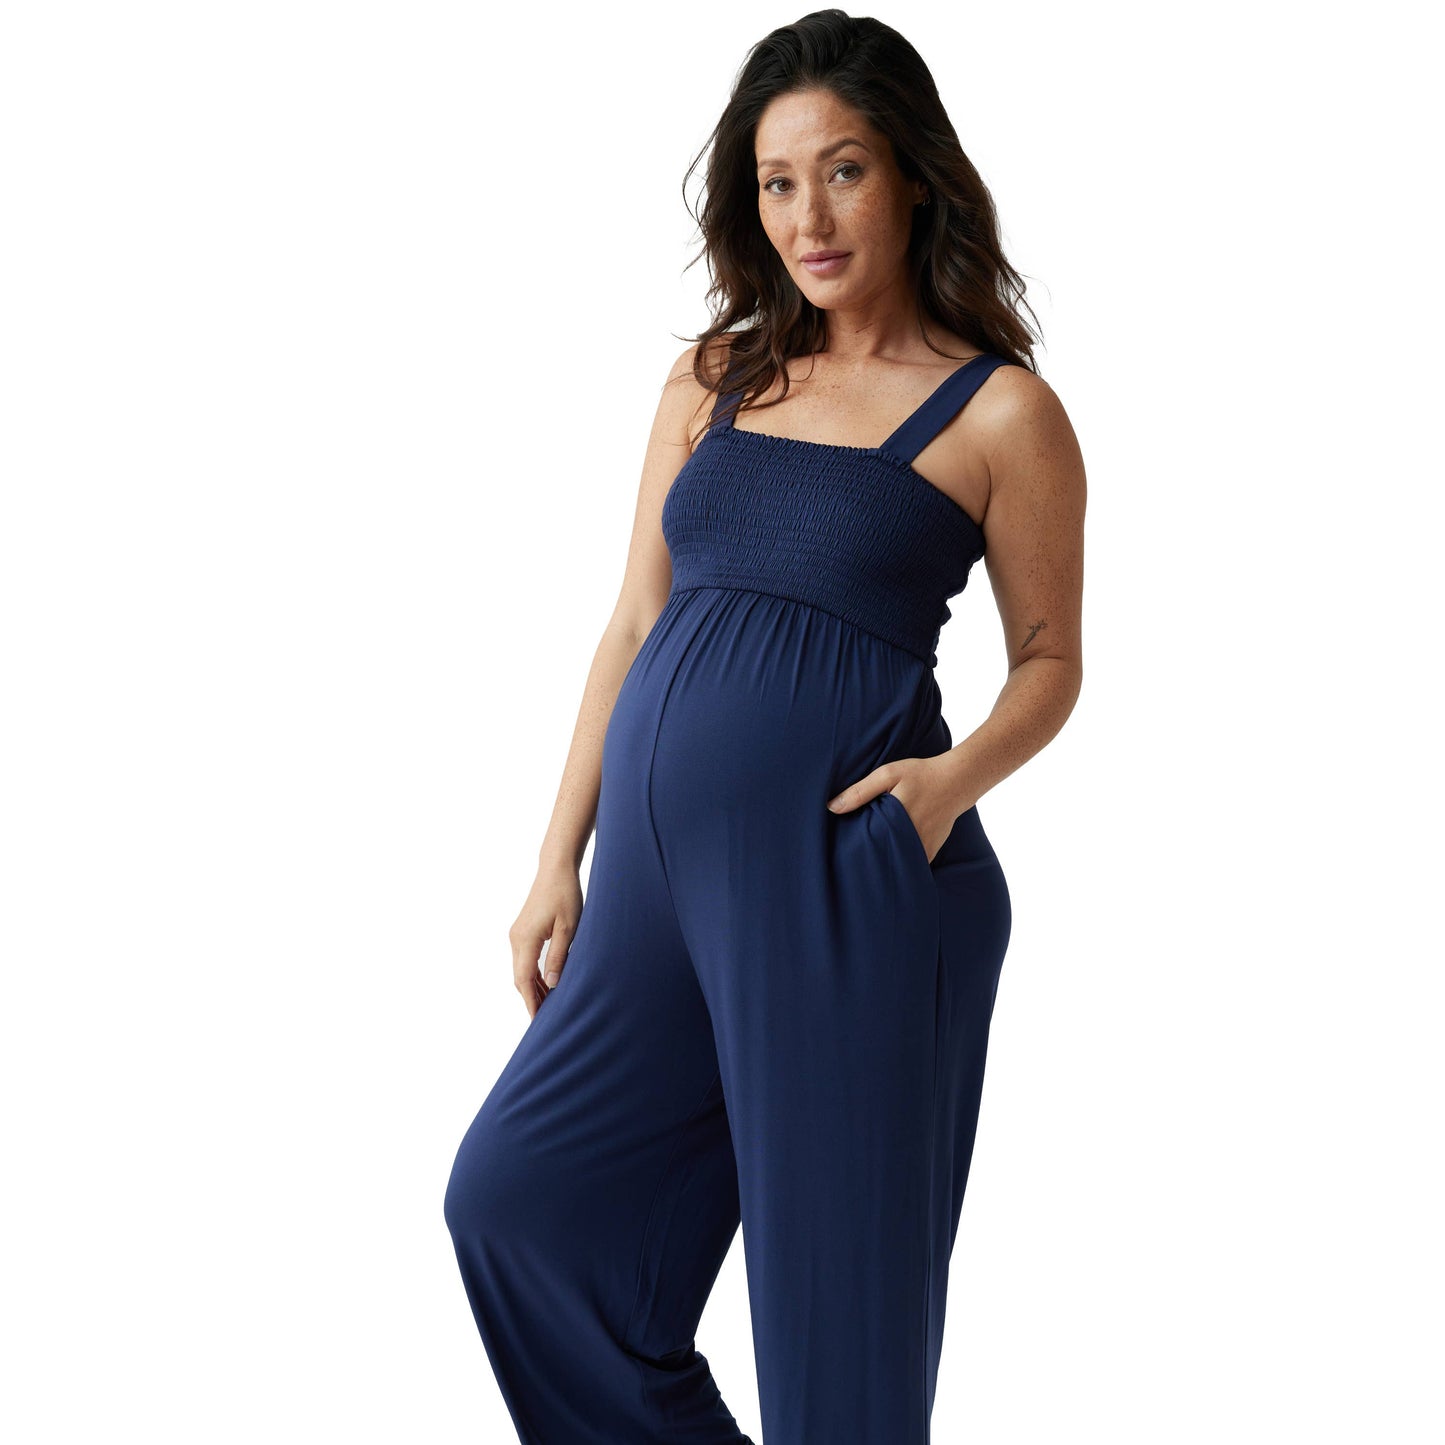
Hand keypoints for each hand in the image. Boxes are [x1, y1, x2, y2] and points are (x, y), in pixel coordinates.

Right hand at [508, 859, 584, 1019]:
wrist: (555, 869)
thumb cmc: (566, 895)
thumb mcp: (568, 928)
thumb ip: (559, 957)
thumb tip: (551, 985)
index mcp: (526, 939)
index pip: (523, 979)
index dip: (530, 1001)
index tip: (537, 1021)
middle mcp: (516, 938)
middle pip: (519, 978)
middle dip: (530, 998)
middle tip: (545, 1019)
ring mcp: (517, 934)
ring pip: (520, 970)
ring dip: (532, 987)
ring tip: (548, 1005)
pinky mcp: (522, 931)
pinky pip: (524, 959)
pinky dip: (532, 974)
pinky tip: (544, 984)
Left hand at [826, 755, 958, 864]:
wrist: (957, 781)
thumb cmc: (920, 775)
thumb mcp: (888, 774)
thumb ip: (860, 791)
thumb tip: (832, 808)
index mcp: (894, 820)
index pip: (866, 844)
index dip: (852, 850)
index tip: (840, 853)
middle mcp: (909, 838)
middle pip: (880, 858)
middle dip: (865, 860)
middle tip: (849, 862)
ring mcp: (922, 848)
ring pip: (896, 864)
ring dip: (883, 863)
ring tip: (867, 863)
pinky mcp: (930, 852)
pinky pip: (910, 863)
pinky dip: (900, 862)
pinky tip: (889, 857)